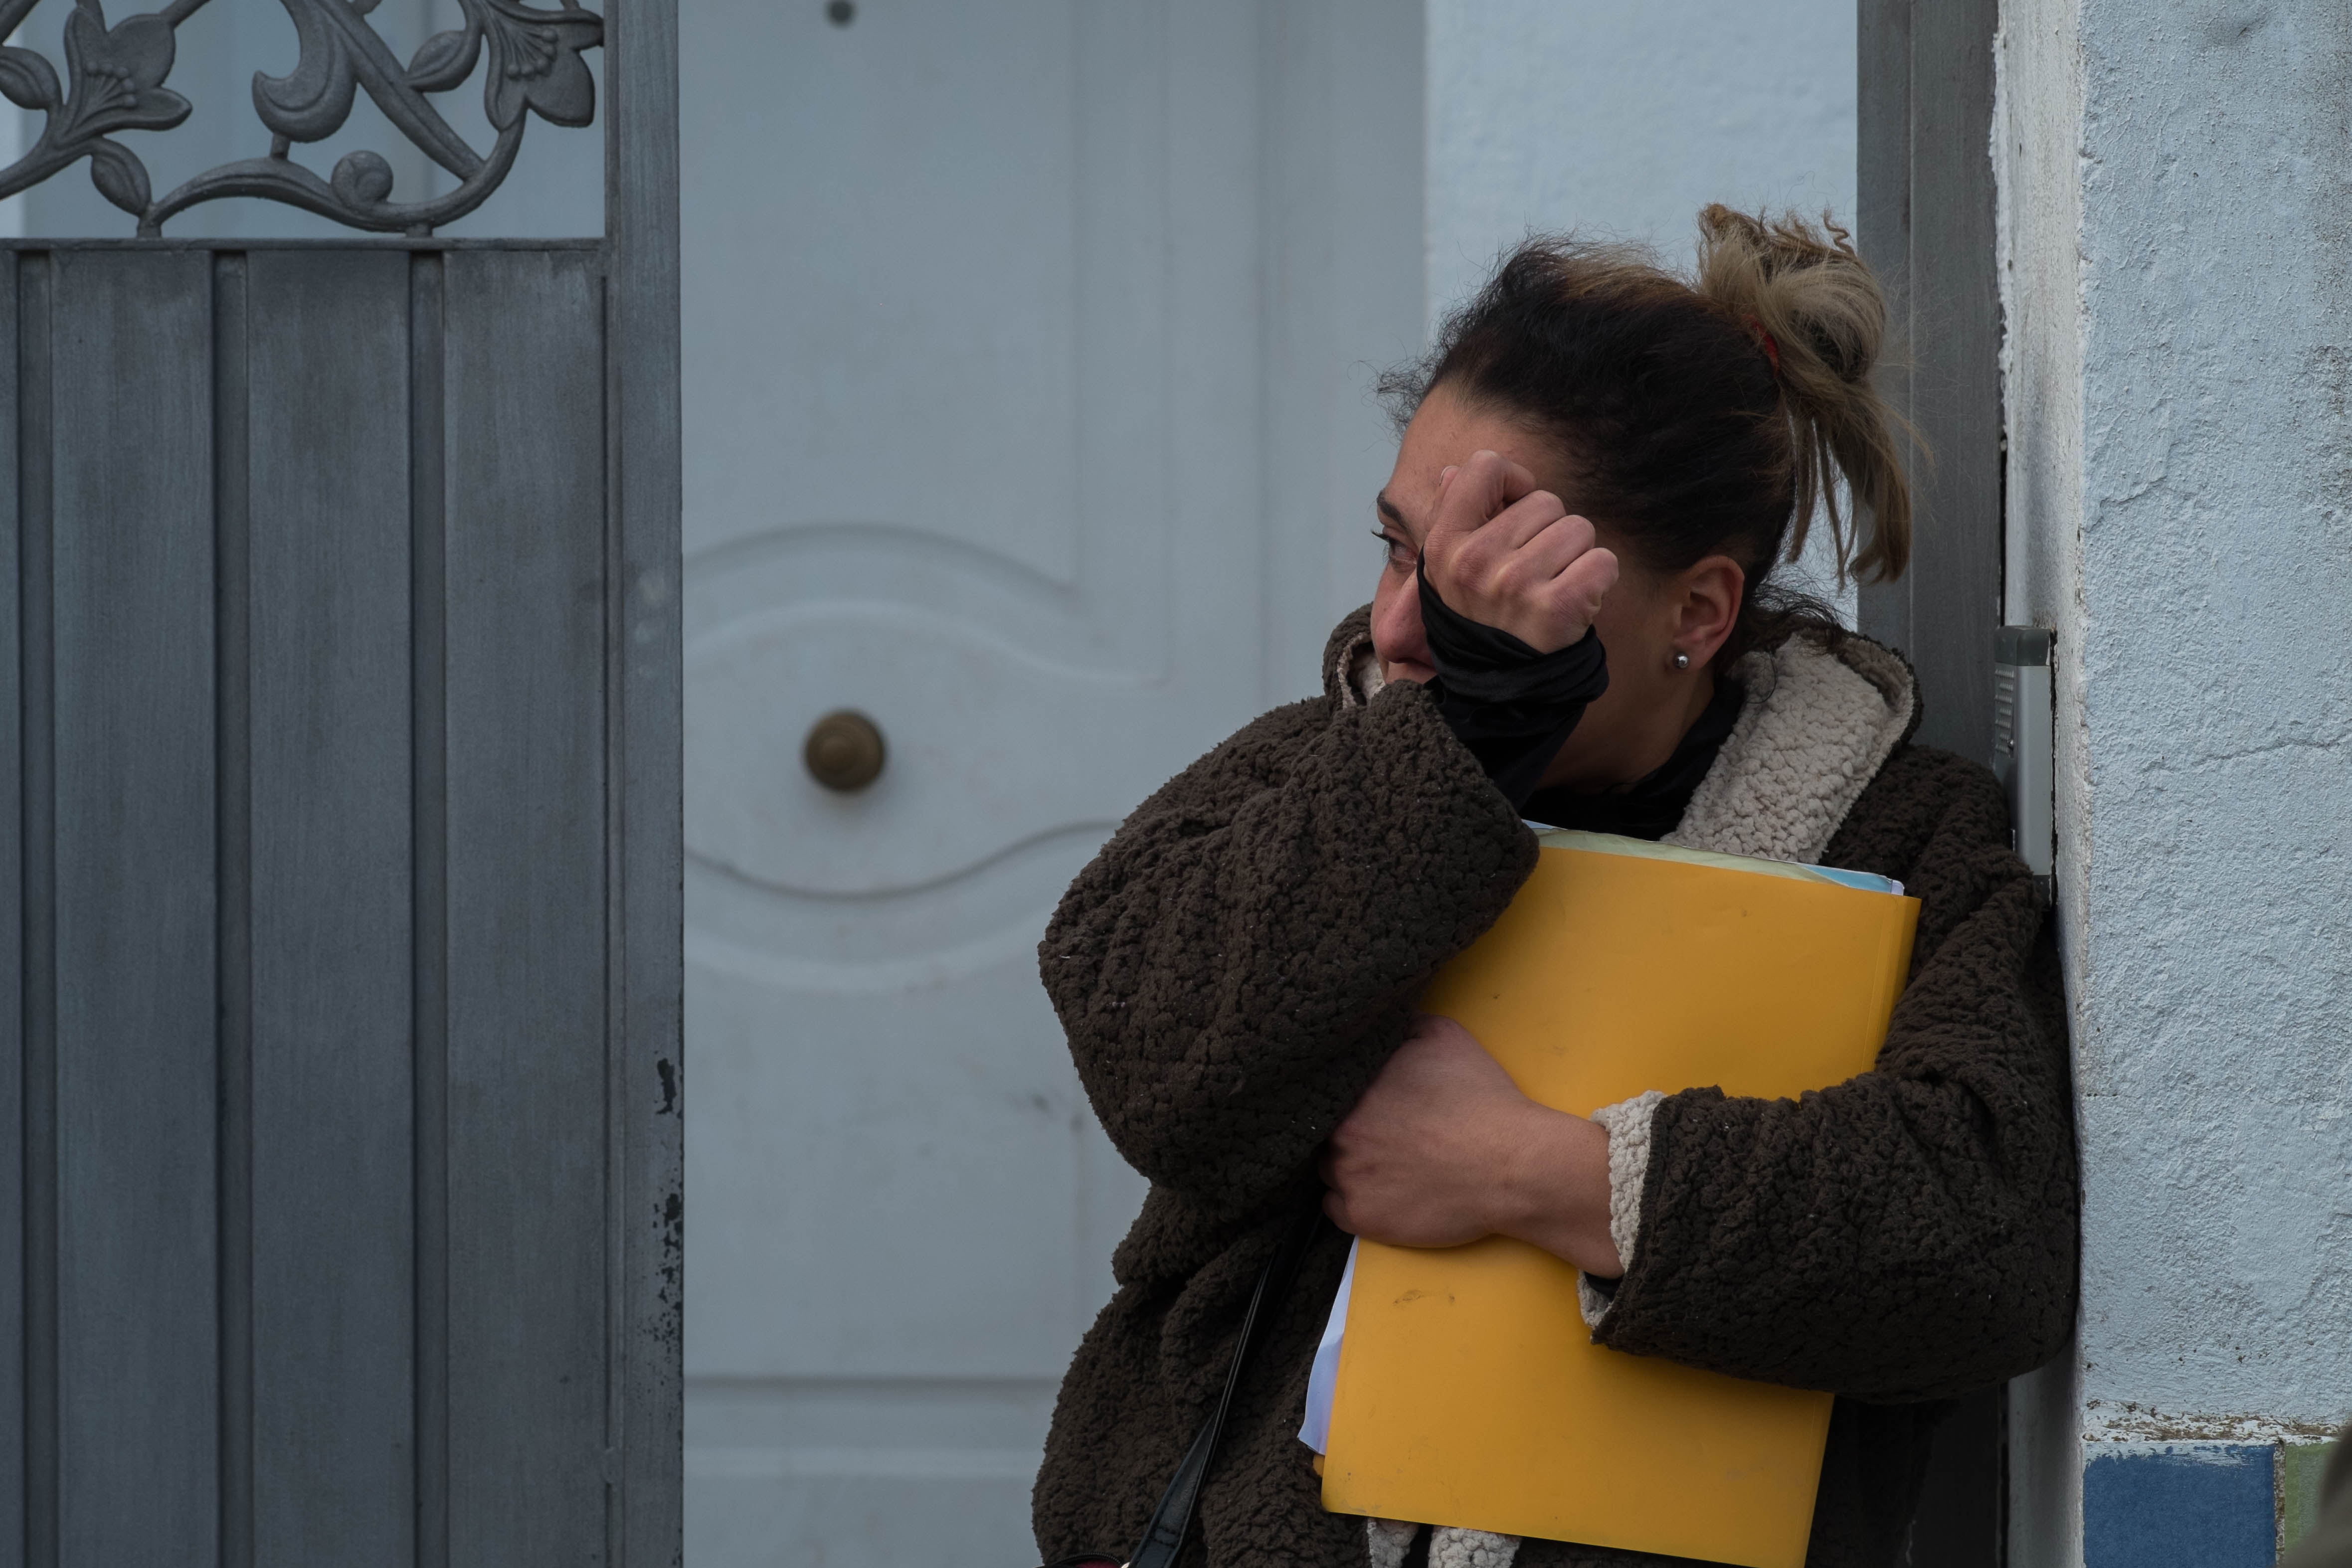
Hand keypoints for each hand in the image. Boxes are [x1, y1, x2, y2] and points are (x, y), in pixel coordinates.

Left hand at [1319, 1014, 1622, 1274]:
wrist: (1511, 1165)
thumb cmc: (1482, 1100)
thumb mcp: (1443, 1036)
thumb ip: (1402, 1023)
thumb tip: (1382, 1020)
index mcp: (1353, 1088)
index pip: (1324, 1092)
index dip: (1343, 1097)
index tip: (1365, 1104)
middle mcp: (1339, 1133)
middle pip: (1324, 1131)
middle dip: (1346, 1130)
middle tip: (1376, 1134)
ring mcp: (1348, 1178)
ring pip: (1326, 1170)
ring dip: (1345, 1165)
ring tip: (1379, 1163)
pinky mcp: (1361, 1217)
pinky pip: (1334, 1208)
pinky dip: (1350, 1201)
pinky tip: (1378, 1190)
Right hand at [1419, 451, 1620, 653]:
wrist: (1496, 685)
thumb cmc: (1480, 615)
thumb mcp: (1448, 566)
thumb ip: (1452, 513)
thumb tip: (1455, 471)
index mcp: (1445, 544)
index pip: (1485, 467)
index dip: (1512, 482)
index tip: (1515, 510)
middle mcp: (1475, 561)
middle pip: (1546, 501)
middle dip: (1550, 530)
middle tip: (1535, 570)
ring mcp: (1515, 585)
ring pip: (1579, 529)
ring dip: (1576, 555)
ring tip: (1553, 585)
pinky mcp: (1557, 608)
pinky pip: (1604, 561)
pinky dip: (1600, 577)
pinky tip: (1578, 598)